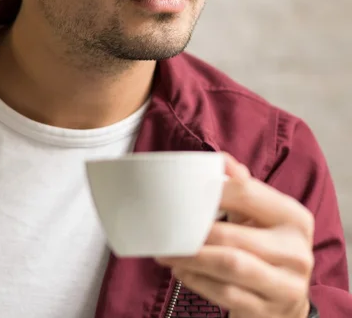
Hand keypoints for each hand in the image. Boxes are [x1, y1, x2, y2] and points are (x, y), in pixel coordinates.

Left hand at [156, 153, 314, 317]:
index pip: (247, 193)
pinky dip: (197, 281)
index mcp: (293, 217)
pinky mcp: (269, 311)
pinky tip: (181, 271)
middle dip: (194, 232)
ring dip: (191, 257)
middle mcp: (296, 250)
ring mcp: (286, 285)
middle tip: (167, 228)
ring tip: (167, 252)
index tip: (182, 191)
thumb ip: (241, 186)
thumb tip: (222, 160)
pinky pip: (226, 294)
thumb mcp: (259, 214)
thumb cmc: (265, 245)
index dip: (212, 190)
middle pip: (233, 235)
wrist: (287, 297)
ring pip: (229, 265)